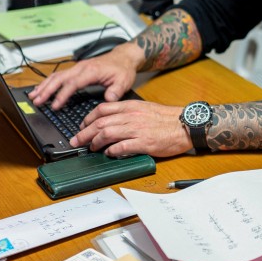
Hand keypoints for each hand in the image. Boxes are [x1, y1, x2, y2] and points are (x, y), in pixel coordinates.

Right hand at [29, 43, 142, 109]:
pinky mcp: (77, 69)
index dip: (62, 95)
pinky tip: (42, 88)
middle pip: (59, 78)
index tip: (55, 105)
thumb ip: (116, 91)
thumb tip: (109, 100)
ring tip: (33, 96)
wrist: (124, 57)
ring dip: (44, 86)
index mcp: (91, 71)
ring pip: (56, 76)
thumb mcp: (123, 81)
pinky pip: (60, 75)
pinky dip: (49, 82)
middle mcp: (81, 67)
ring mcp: (78, 68)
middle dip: (46, 90)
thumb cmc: (123, 69)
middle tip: (36, 101)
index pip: (73, 83)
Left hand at [71, 100, 191, 157]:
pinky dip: (111, 151)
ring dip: (95, 143)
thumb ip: (127, 113)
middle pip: (99, 123)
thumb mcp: (144, 108)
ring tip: (91, 148)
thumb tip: (112, 121)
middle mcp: (131, 116)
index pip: (102, 109)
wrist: (185, 124)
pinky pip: (121, 147)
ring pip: (107, 134)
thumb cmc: (167, 118)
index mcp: (130, 106)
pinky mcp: (143, 143)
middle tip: (76, 141)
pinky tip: (109, 153)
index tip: (82, 126)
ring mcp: (136, 129)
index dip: (88, 119)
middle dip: (84, 133)